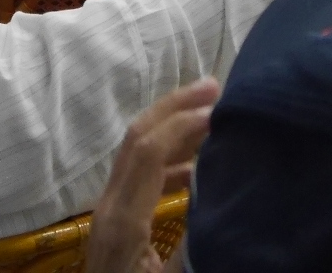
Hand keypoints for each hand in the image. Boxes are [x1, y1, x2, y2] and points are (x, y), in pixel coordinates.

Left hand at [85, 78, 217, 272]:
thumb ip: (195, 244)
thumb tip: (223, 203)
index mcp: (123, 221)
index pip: (148, 151)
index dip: (185, 124)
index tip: (224, 110)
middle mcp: (108, 208)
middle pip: (136, 138)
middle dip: (175, 107)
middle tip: (217, 86)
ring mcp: (107, 213)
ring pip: (136, 153)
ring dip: (173, 128)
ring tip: (214, 115)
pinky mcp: (113, 224)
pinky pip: (139, 175)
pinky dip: (170, 158)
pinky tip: (198, 165)